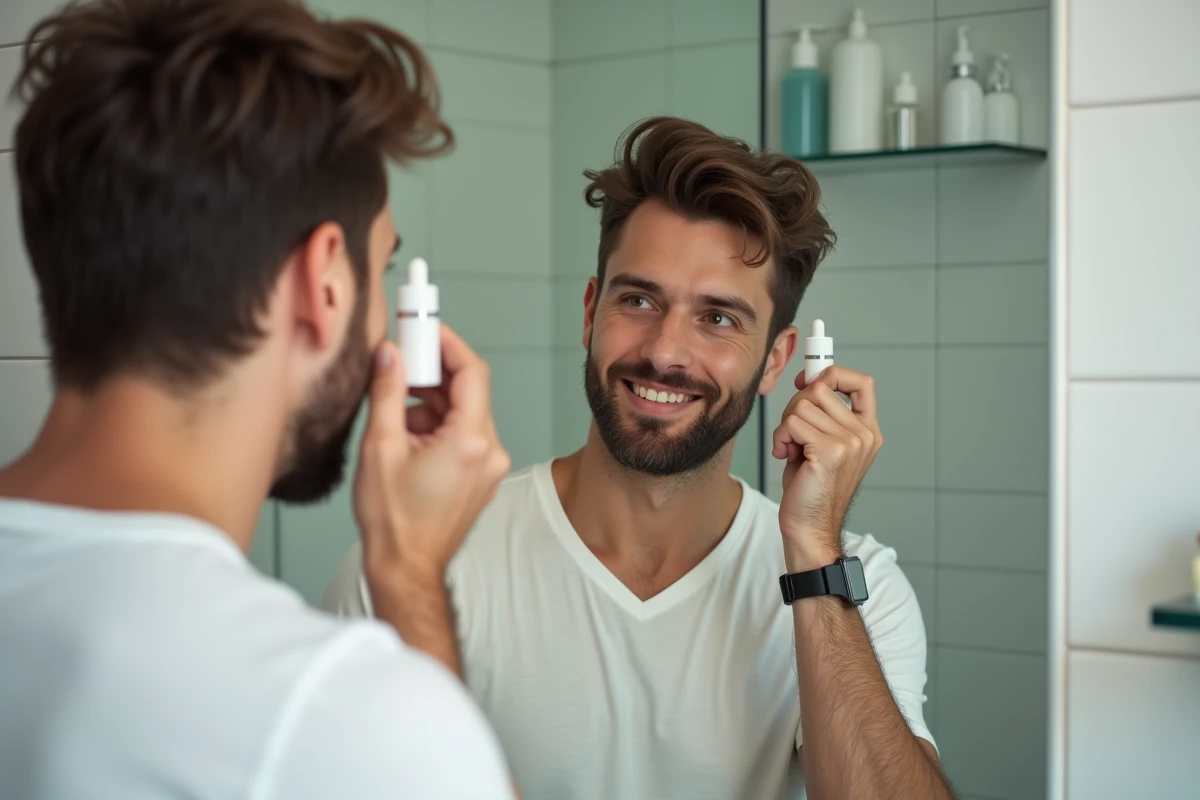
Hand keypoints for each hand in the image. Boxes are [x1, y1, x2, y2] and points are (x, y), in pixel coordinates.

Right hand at [353, 325, 510, 583]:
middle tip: (399, 362)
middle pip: (467, 391)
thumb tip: (390, 354)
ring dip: (430, 403)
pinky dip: (437, 424)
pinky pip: (463, 433)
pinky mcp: (481, 475)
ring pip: (463, 412)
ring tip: (394, 418)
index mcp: (470, 442)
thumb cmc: (394, 521)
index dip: (447, 343)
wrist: (406, 567)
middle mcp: (489, 452)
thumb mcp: (380, 447)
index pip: (472, 371)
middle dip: (431, 374)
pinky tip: (406, 436)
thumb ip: (387, 392)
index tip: (424, 328)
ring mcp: (488, 466)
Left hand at [771, 366, 882, 568]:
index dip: (833, 374)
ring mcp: (850, 442)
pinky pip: (792, 423)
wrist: (809, 527)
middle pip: (819, 389)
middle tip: (793, 436)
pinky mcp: (830, 451)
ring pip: (801, 406)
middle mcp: (864, 434)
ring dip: (785, 427)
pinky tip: (786, 456)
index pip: (863, 382)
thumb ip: (820, 413)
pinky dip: (781, 438)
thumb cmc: (809, 487)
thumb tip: (808, 379)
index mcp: (867, 431)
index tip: (808, 384)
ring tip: (791, 450)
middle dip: (795, 407)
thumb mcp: (819, 442)